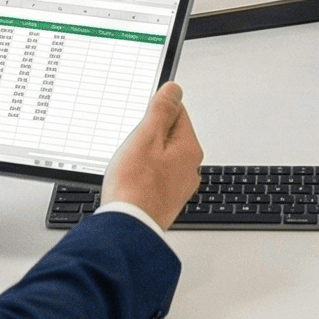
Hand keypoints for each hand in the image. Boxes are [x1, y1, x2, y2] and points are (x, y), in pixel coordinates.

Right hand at [102, 81, 203, 227]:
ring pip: (160, 157)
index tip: (139, 123)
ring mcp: (178, 187)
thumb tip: (174, 89)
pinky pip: (155, 176)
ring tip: (128, 168)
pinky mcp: (165, 200)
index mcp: (189, 149)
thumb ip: (162, 110)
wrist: (127, 229)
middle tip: (131, 148)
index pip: (177, 112)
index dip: (154, 113)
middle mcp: (190, 169)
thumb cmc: (135, 187)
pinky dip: (142, 175)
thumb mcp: (146, 137)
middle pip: (168, 135)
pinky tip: (130, 182)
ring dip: (144, 156)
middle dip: (147, 136)